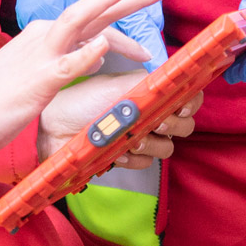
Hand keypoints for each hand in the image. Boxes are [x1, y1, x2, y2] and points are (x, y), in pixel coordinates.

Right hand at [0, 0, 174, 157]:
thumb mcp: (33, 74)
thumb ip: (64, 61)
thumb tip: (96, 54)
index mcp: (44, 35)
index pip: (92, 20)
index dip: (123, 22)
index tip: (147, 39)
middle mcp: (44, 36)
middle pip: (94, 8)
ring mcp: (41, 55)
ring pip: (80, 19)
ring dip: (110, 1)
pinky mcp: (37, 80)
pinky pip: (67, 63)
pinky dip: (88, 53)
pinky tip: (106, 46)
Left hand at [40, 77, 203, 169]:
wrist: (54, 126)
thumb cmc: (82, 100)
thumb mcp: (119, 87)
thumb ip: (151, 86)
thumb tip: (177, 83)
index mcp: (150, 92)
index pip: (187, 96)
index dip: (191, 102)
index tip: (181, 106)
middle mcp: (149, 113)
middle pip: (184, 125)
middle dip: (173, 125)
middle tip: (156, 123)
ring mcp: (138, 135)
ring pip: (166, 147)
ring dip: (152, 143)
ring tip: (132, 137)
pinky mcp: (125, 155)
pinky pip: (144, 163)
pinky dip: (133, 158)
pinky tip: (117, 151)